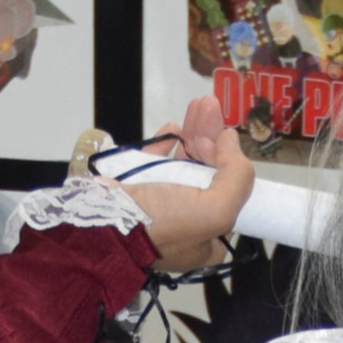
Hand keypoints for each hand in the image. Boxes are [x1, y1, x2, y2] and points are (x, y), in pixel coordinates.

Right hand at [120, 96, 257, 272]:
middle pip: (208, 174)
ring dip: (192, 131)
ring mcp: (161, 206)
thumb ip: (236, 176)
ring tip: (199, 103)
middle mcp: (187, 224)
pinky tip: (172, 128)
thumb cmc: (165, 223)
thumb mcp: (217, 209)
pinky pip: (156, 163)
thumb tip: (230, 141)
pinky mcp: (138, 189)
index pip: (230, 196)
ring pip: (184, 163)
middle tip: (210, 106)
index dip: (231, 165)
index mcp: (209, 239)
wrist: (106, 222)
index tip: (226, 139)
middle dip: (211, 137)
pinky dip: (166, 144)